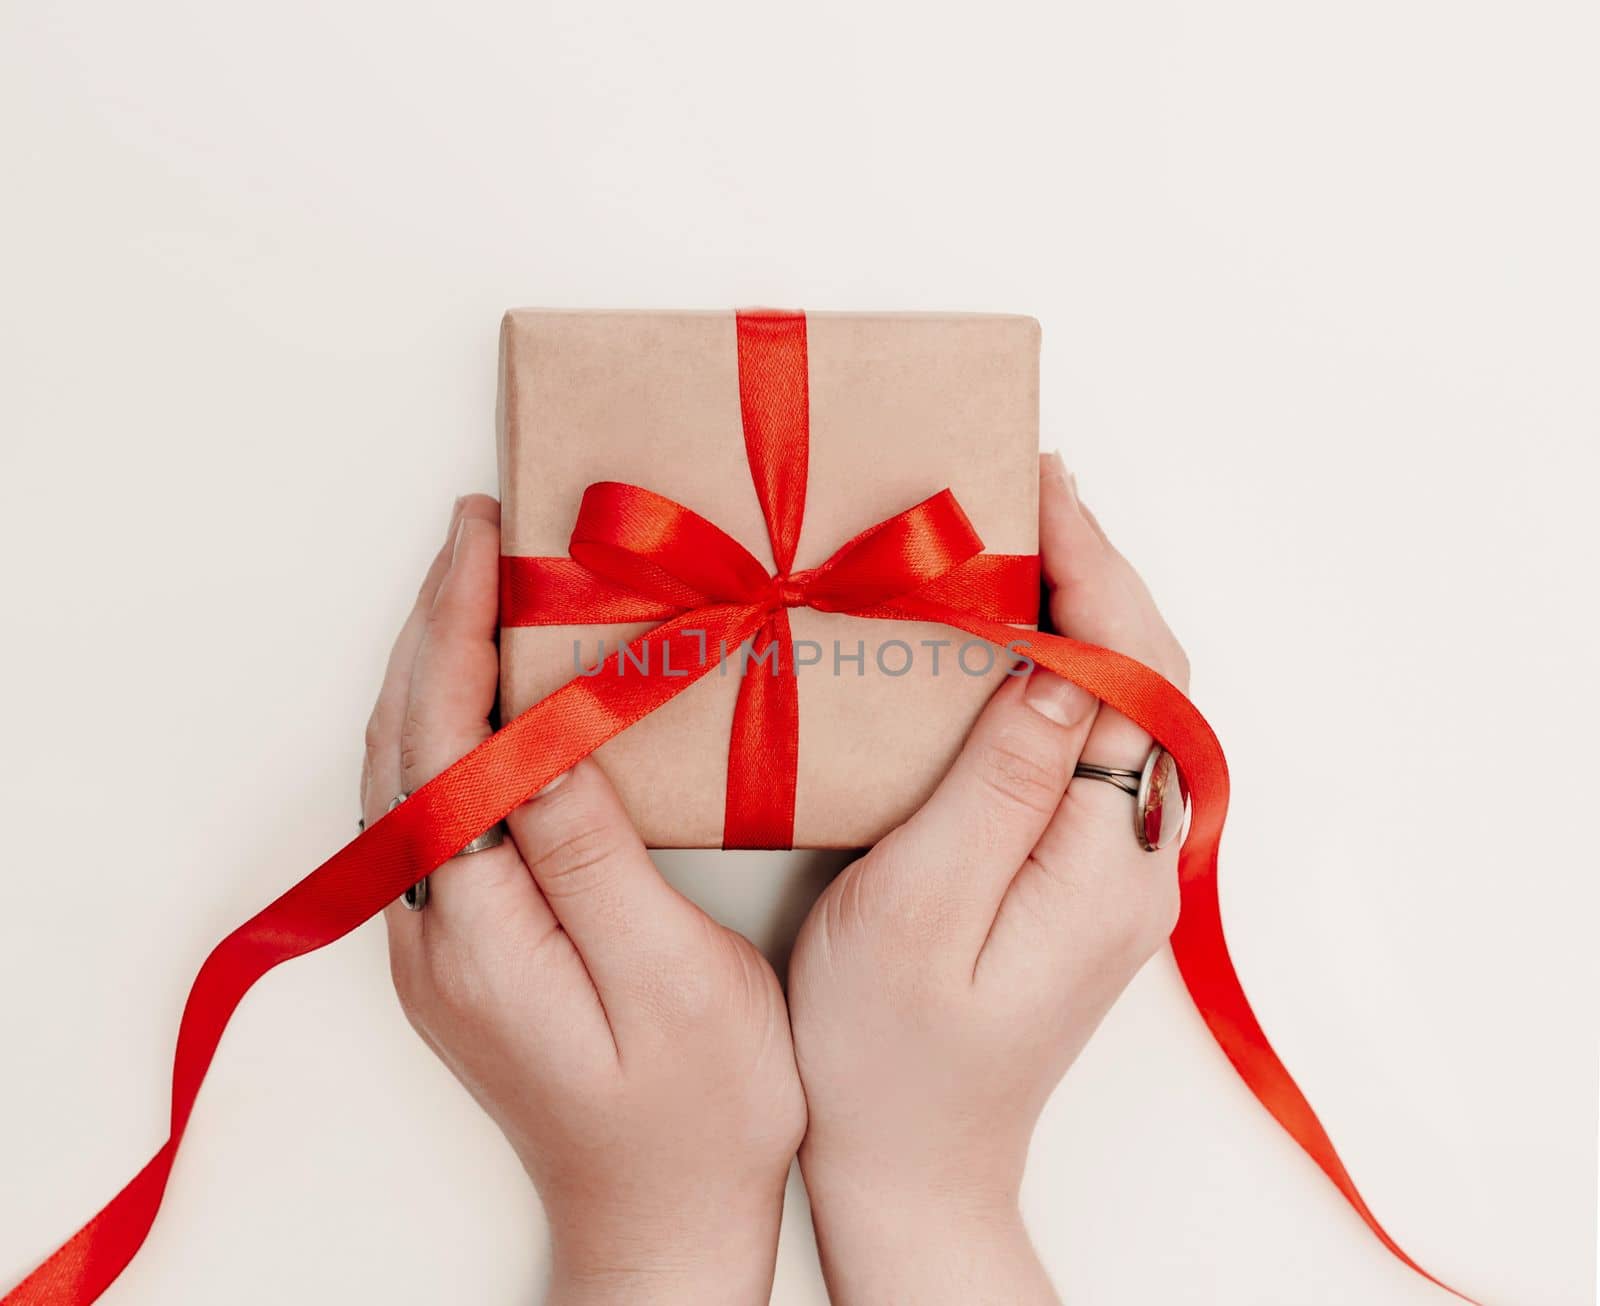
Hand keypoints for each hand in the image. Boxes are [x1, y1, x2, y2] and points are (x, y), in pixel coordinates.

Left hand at [361, 495, 804, 1305]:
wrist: (661, 1228)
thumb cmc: (696, 1120)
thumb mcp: (671, 989)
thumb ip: (592, 863)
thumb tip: (542, 740)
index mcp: (478, 931)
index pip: (443, 742)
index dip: (456, 629)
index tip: (484, 536)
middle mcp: (433, 930)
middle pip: (404, 744)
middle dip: (433, 624)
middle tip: (481, 528)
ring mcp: (442, 940)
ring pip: (409, 771)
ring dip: (434, 667)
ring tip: (480, 583)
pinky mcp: (470, 944)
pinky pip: (439, 804)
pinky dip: (454, 722)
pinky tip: (494, 693)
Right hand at [788, 453, 1189, 1305]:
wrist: (909, 1169)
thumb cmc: (887, 1057)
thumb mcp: (920, 912)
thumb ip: (999, 785)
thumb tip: (1059, 665)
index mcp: (1106, 860)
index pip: (1134, 674)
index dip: (1093, 569)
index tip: (1038, 486)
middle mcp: (1135, 859)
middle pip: (1149, 679)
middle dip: (1097, 572)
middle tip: (1022, 490)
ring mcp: (1112, 870)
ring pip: (1125, 706)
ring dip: (1083, 613)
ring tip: (1013, 541)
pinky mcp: (1076, 878)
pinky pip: (1089, 743)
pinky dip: (1058, 669)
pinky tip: (1002, 644)